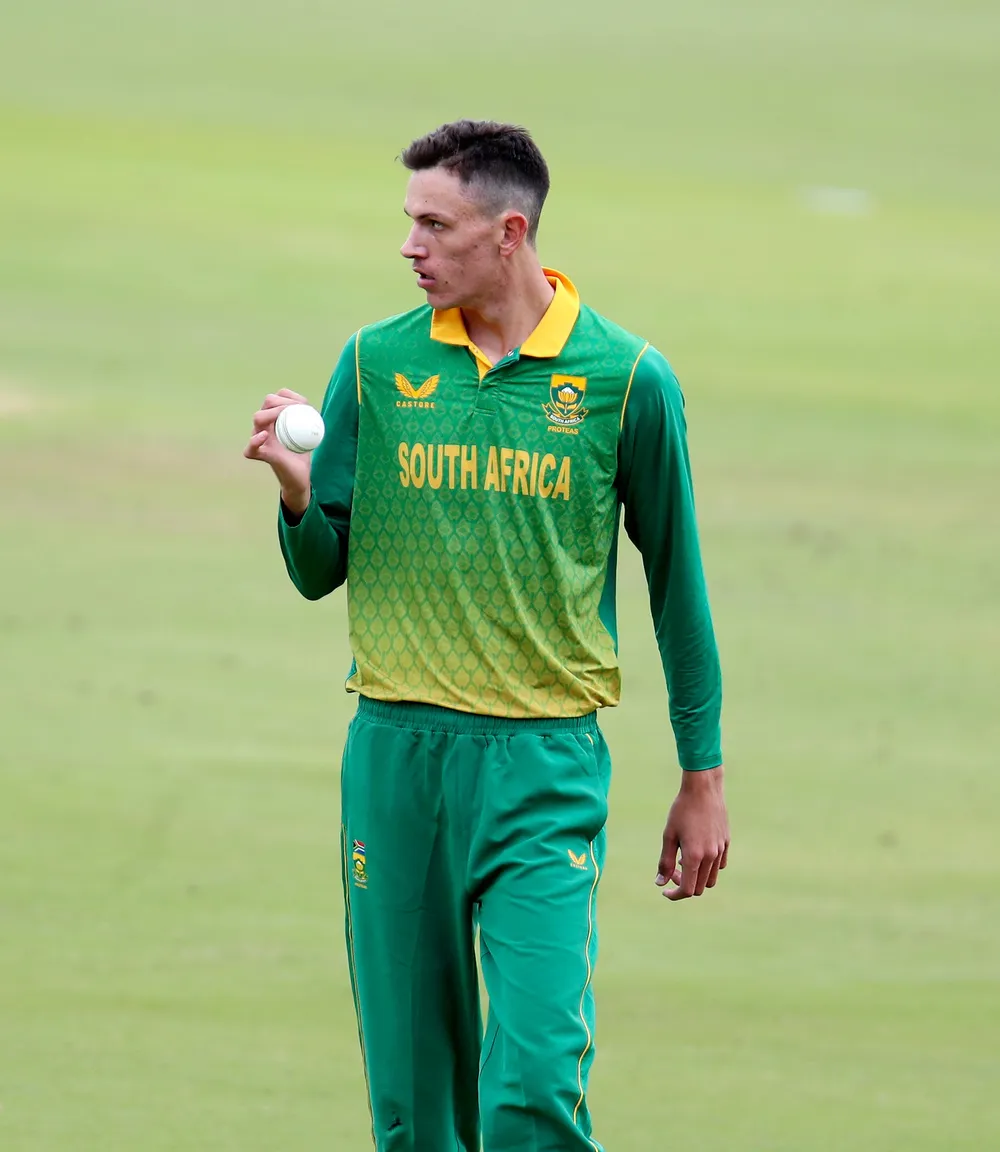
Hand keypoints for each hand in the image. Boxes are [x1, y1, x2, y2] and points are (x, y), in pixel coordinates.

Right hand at [244, 389, 313, 512]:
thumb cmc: (302, 450)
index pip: (274, 399)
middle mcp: (264, 426)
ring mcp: (261, 439)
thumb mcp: (307, 429)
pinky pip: (250, 448)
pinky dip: (255, 440)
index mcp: (273, 418)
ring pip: (258, 419)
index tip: (303, 404)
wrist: (301, 474)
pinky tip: (265, 435)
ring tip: (283, 416)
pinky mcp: (261, 454)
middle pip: (266, 404)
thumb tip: (304, 403)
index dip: (286, 397)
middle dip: (280, 402)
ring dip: (272, 414)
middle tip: (295, 409)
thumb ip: (305, 414)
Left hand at [655, 765, 728, 900]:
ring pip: (711, 878)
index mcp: (694, 856)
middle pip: (699, 887)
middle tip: (671, 870)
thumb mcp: (668, 835)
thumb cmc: (682, 810)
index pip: (687, 889)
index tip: (664, 891)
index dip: (674, 895)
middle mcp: (710, 856)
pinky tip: (697, 853)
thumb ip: (664, 861)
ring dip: (696, 877)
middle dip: (684, 885)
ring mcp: (721, 850)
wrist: (703, 789)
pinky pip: (720, 865)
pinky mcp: (726, 842)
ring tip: (682, 860)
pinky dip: (708, 867)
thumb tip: (660, 883)